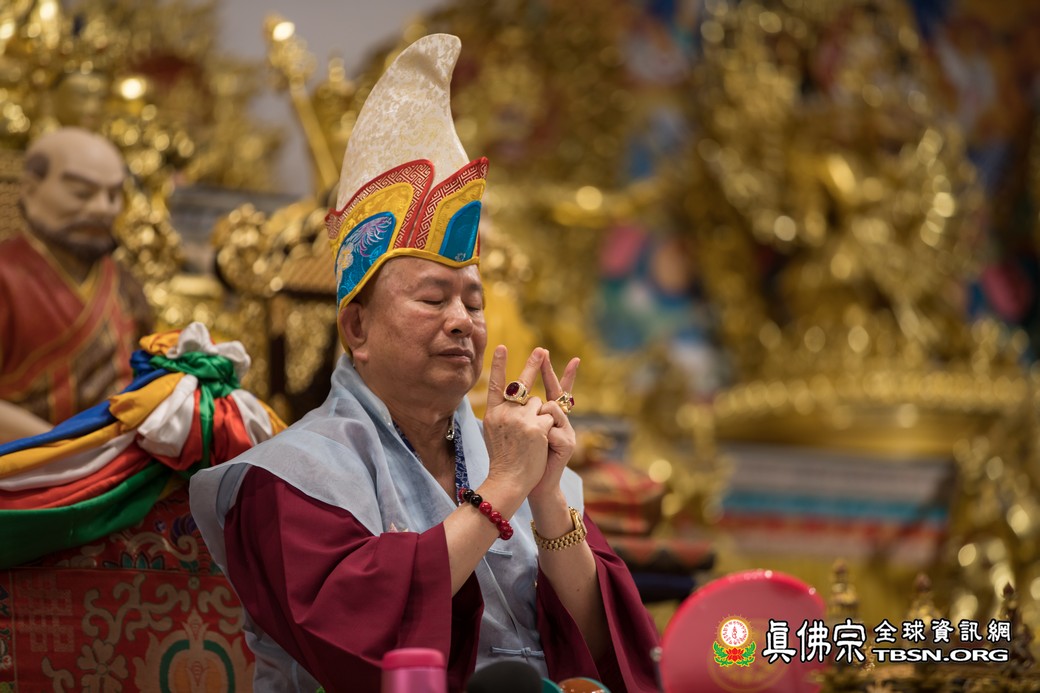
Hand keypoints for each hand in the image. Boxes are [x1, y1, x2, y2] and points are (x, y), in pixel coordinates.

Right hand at [481, 346, 554, 496]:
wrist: (508, 480)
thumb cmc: (503, 459)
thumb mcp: (494, 432)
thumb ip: (503, 414)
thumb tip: (515, 397)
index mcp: (493, 413)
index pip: (496, 384)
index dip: (499, 365)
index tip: (501, 347)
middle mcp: (505, 413)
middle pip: (524, 385)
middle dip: (534, 365)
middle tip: (541, 350)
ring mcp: (520, 419)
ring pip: (541, 404)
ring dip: (542, 416)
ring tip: (532, 438)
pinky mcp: (536, 427)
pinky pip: (550, 416)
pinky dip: (549, 427)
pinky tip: (540, 443)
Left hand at [528, 352, 578, 502]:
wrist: (534, 484)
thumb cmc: (525, 458)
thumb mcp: (520, 431)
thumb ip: (519, 413)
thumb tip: (511, 392)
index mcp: (545, 416)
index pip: (550, 389)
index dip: (551, 371)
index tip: (551, 353)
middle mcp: (559, 420)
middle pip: (555, 391)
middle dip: (549, 372)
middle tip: (547, 352)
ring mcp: (566, 430)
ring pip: (550, 408)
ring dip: (538, 420)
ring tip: (537, 438)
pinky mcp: (568, 443)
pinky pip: (552, 428)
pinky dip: (544, 438)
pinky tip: (545, 449)